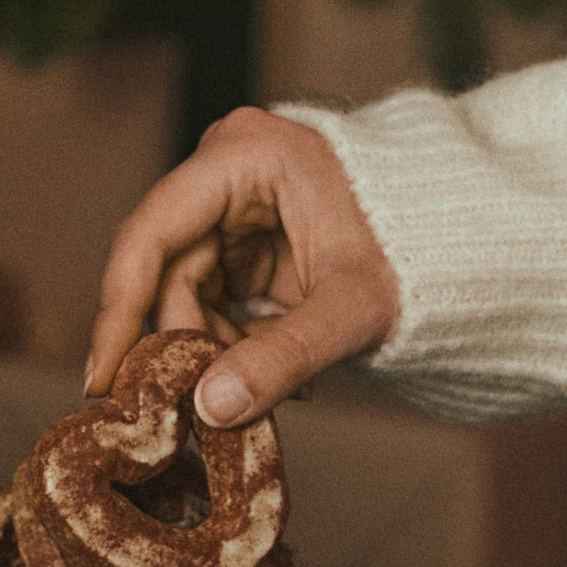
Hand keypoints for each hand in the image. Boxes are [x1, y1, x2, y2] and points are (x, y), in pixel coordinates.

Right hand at [85, 107, 400, 425]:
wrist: (464, 243)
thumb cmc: (417, 253)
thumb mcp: (352, 309)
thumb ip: (282, 357)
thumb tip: (209, 409)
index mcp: (244, 156)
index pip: (152, 234)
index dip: (119, 309)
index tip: (102, 378)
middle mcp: (225, 170)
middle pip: (164, 269)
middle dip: (179, 343)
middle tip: (191, 409)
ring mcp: (232, 205)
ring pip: (183, 291)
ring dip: (209, 351)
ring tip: (258, 393)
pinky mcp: (244, 241)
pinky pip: (211, 299)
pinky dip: (230, 344)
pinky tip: (267, 376)